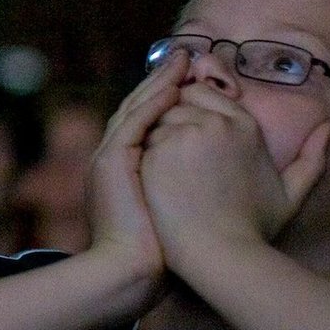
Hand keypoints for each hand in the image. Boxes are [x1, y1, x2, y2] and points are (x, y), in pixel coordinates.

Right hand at [82, 49, 178, 295]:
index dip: (169, 98)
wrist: (132, 274)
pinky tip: (173, 85)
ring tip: (182, 60)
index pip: (148, 122)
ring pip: (136, 107)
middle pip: (141, 107)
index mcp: (129, 168)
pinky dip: (152, 101)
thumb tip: (219, 178)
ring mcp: (110, 157)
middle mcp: (116, 157)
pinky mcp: (111, 160)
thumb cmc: (162, 254)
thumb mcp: (176, 214)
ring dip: (159, 81)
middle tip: (186, 56)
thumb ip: (188, 190)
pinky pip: (134, 121)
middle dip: (163, 81)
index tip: (193, 79)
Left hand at [139, 82, 329, 258]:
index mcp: (245, 125)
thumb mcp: (291, 192)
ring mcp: (185, 134)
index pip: (205, 93)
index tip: (191, 139)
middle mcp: (215, 122)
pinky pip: (144, 138)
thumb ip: (312, 158)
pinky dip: (146, 153)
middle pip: (180, 100)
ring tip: (168, 171)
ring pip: (159, 118)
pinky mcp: (158, 151)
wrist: (222, 255)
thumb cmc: (254, 227)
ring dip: (159, 135)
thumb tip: (329, 127)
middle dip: (175, 119)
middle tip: (177, 155)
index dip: (194, 113)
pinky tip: (156, 180)